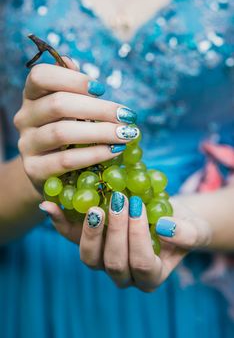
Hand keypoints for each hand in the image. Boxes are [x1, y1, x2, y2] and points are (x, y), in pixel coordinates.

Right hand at [14, 57, 137, 192]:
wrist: (47, 170)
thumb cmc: (65, 131)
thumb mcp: (67, 108)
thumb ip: (69, 87)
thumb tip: (69, 61)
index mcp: (32, 95)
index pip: (41, 76)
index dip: (72, 79)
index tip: (101, 89)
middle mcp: (25, 117)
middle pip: (59, 104)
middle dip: (99, 109)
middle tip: (127, 116)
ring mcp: (27, 144)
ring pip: (63, 132)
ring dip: (101, 132)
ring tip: (127, 134)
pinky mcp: (34, 169)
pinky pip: (67, 160)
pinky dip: (95, 154)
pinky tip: (115, 151)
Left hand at [39, 194, 211, 291]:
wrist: (165, 215)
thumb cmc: (182, 224)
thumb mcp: (194, 228)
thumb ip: (186, 233)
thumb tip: (165, 227)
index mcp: (150, 275)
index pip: (142, 264)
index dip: (138, 237)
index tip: (138, 206)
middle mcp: (124, 274)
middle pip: (114, 263)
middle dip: (116, 230)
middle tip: (118, 200)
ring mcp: (104, 260)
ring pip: (89, 258)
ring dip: (90, 232)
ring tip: (94, 207)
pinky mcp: (90, 242)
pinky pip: (71, 237)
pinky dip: (61, 222)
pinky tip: (52, 205)